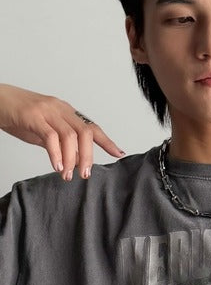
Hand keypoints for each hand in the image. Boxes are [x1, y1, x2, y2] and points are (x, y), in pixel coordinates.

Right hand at [0, 84, 124, 180]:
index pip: (92, 127)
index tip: (119, 154)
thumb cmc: (19, 115)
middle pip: (85, 132)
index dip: (107, 141)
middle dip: (88, 156)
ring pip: (70, 136)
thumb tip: (77, 160)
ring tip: (68, 175)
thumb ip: (61, 143)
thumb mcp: (45, 131)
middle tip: (85, 174)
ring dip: (72, 159)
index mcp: (66, 112)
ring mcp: (47, 111)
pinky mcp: (33, 116)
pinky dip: (56, 154)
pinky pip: (50, 136)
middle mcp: (60, 109)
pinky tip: (56, 166)